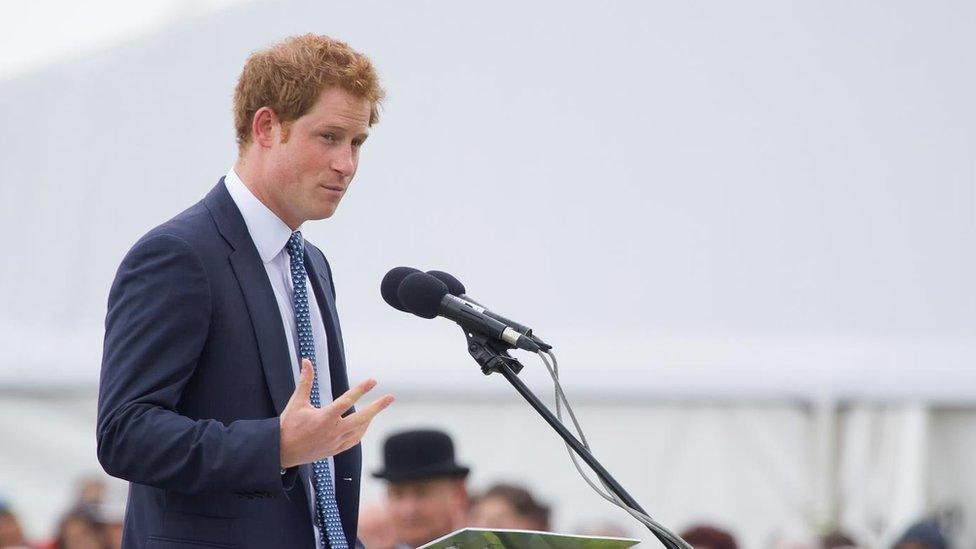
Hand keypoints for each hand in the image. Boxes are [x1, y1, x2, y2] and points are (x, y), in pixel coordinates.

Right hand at [279, 358, 393, 468]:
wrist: (282, 451)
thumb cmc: (288, 425)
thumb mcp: (296, 402)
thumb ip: (305, 381)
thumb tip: (307, 361)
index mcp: (323, 418)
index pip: (346, 401)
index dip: (360, 390)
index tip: (373, 380)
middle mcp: (332, 431)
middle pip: (361, 419)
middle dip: (377, 407)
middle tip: (390, 397)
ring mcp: (335, 442)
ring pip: (360, 430)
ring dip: (369, 418)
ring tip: (377, 407)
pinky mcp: (335, 450)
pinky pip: (354, 440)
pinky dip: (361, 431)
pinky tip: (364, 424)